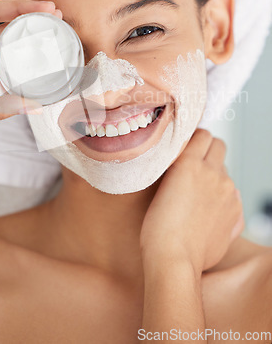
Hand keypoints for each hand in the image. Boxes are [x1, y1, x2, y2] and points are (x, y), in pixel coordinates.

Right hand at [140, 129, 243, 273]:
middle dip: (209, 150)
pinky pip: (233, 195)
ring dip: (215, 176)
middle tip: (196, 165)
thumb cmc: (158, 227)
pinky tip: (207, 213)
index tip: (188, 145)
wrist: (174, 259)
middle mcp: (214, 173)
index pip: (203, 134)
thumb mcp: (161, 188)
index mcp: (190, 163)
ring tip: (198, 196)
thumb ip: (179, 169)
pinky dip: (223, 198)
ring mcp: (228, 193)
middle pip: (219, 145)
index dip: (196, 138)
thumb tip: (189, 162)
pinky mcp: (236, 212)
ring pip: (226, 171)